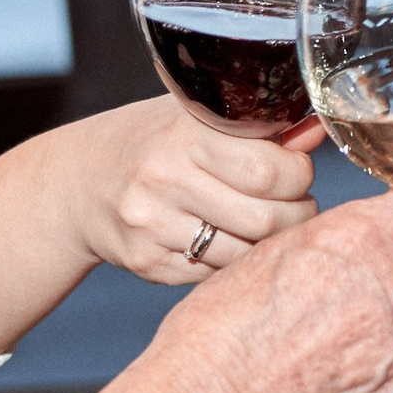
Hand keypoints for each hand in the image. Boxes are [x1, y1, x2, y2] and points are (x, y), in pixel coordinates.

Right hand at [58, 93, 321, 285]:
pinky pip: (217, 275)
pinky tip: (226, 241)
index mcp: (185, 132)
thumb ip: (256, 127)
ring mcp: (153, 226)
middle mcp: (164, 178)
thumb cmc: (153, 142)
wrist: (77, 182)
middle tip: (295, 206)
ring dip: (268, 244)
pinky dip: (234, 263)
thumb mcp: (196, 117)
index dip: (298, 176)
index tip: (297, 173)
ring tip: (264, 224)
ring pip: (245, 254)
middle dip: (296, 216)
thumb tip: (315, 134)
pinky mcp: (148, 264)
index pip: (271, 170)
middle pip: (266, 218)